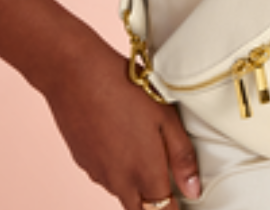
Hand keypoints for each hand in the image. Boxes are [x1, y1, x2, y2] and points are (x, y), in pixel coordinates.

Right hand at [38, 29, 200, 208]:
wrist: (75, 73)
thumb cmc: (124, 88)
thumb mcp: (165, 116)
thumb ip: (181, 156)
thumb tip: (193, 190)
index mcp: (144, 174)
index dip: (174, 209)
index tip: (182, 199)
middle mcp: (119, 182)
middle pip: (140, 209)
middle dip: (154, 203)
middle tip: (165, 179)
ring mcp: (97, 173)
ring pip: (121, 191)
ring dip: (134, 183)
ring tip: (140, 145)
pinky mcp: (82, 161)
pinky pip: (103, 174)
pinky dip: (114, 166)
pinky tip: (117, 136)